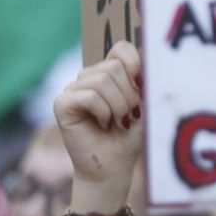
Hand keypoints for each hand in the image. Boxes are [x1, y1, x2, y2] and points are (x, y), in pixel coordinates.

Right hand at [52, 41, 141, 206]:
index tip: (143, 88)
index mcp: (111, 72)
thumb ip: (149, 81)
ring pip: (102, 80)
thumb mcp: (147, 105)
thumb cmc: (132, 136)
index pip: (122, 48)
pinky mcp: (62, 103)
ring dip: (118, 106)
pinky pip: (88, 96)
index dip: (136, 64)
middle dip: (130, 95)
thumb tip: (153, 57)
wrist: (115, 166)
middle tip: (128, 116)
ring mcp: (74, 88)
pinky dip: (103, 112)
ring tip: (117, 122)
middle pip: (114, 67)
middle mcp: (90, 76)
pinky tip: (103, 125)